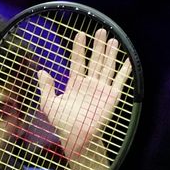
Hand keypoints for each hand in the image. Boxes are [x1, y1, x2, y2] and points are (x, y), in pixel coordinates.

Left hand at [37, 28, 131, 158]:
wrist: (77, 140)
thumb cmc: (63, 125)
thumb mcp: (49, 105)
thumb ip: (46, 88)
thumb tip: (41, 71)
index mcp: (75, 84)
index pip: (78, 62)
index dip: (79, 48)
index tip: (79, 34)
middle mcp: (89, 84)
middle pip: (94, 61)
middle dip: (97, 46)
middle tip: (99, 30)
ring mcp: (101, 90)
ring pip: (107, 67)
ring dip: (110, 54)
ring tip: (112, 40)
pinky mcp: (111, 97)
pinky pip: (119, 82)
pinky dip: (124, 72)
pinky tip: (127, 61)